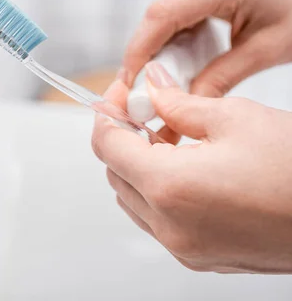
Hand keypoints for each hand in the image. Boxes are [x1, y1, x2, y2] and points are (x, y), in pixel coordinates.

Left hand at [92, 62, 291, 273]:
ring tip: (170, 139)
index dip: (108, 114)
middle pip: (115, 173)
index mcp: (170, 188)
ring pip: (133, 199)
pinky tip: (186, 168)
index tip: (120, 96)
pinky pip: (158, 220)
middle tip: (147, 112)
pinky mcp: (201, 257)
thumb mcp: (236, 119)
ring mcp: (185, 247)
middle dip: (124, 138)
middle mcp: (170, 226)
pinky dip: (159, 192)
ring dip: (139, 166)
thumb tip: (153, 88)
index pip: (108, 146)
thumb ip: (179, 104)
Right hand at [122, 0, 291, 97]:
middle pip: (156, 16)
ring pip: (160, 17)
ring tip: (153, 84)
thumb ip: (222, 77)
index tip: (130, 81)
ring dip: (154, 50)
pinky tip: (171, 66)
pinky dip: (167, 42)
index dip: (139, 49)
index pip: (163, 14)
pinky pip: (172, 16)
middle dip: (143, 55)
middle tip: (137, 91)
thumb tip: (182, 105)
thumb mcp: (265, 51)